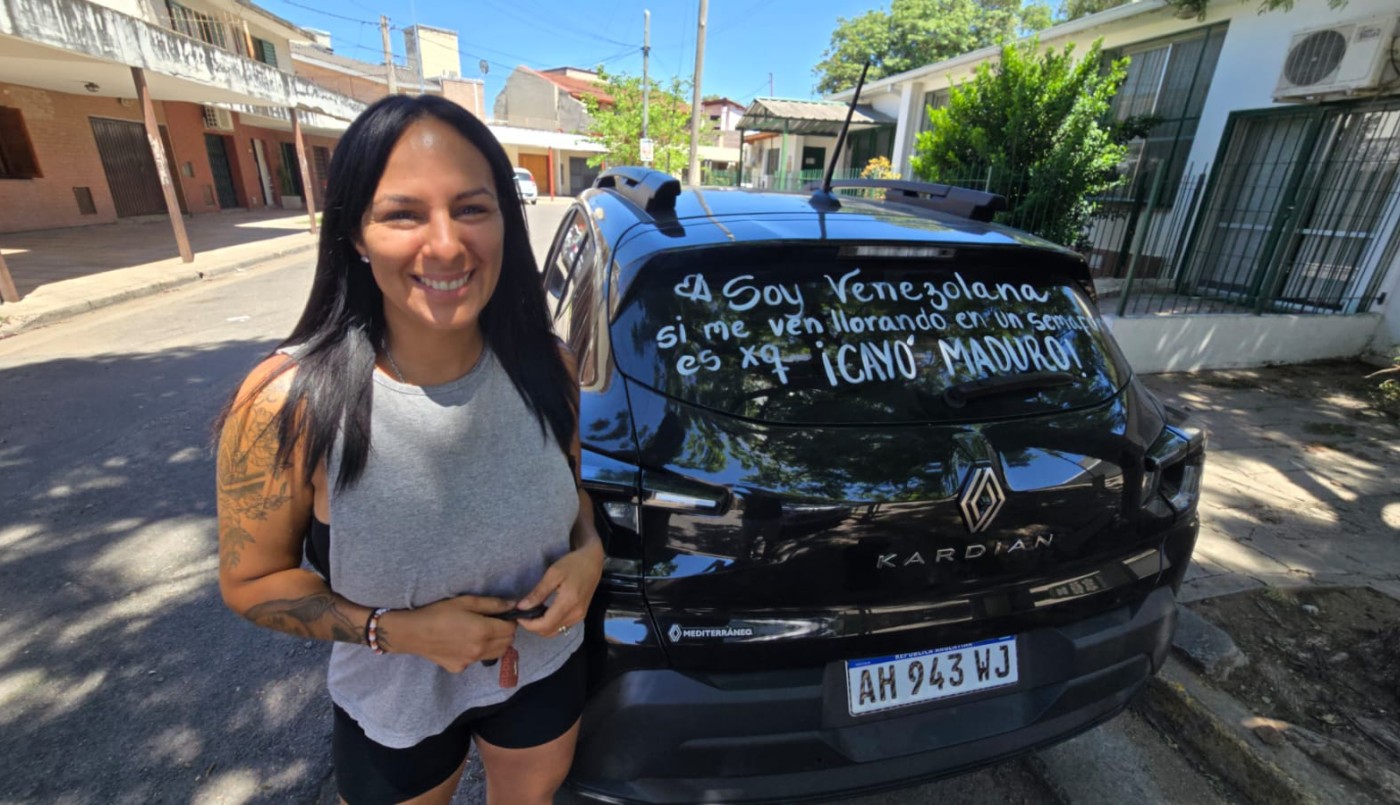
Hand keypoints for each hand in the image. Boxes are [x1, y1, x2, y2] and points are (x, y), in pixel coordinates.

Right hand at [380, 595, 516, 673]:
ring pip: (496, 654)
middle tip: (492, 623)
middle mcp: (480, 650)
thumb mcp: (466, 601)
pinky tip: (463, 643)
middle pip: (507, 643)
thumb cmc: (439, 612)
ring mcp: (470, 662)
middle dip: (505, 632)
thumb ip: (492, 604)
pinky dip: (478, 652)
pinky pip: (477, 660)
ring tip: (480, 633)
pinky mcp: (460, 668)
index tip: (501, 615)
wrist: (414, 633)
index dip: (509, 620)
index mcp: (484, 631)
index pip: (511, 629)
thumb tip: (513, 605)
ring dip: (495, 644)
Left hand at [516, 540, 603, 638]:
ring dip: (541, 626)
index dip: (528, 624)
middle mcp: (575, 614)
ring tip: (531, 613)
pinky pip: (562, 627)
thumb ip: (538, 593)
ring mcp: (579, 616)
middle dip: (532, 627)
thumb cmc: (573, 563)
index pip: (544, 625)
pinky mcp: (580, 615)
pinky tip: (544, 612)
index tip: (518, 615)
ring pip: (555, 632)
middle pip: (549, 632)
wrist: (593, 561)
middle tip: (523, 614)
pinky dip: (550, 624)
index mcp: (568, 603)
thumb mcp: (553, 573)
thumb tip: (522, 607)